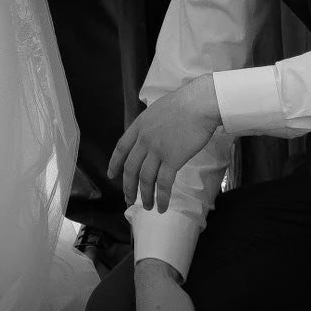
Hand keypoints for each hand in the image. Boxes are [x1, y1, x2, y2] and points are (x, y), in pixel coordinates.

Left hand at [110, 77, 222, 212]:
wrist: (199, 104)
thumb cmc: (184, 103)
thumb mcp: (157, 110)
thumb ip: (150, 124)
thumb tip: (151, 134)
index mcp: (139, 126)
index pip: (121, 148)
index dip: (115, 163)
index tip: (111, 175)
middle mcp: (144, 140)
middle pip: (131, 168)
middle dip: (128, 187)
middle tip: (128, 200)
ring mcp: (157, 150)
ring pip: (145, 178)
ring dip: (145, 195)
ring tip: (147, 207)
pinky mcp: (172, 159)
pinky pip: (163, 183)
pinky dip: (161, 197)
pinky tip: (161, 206)